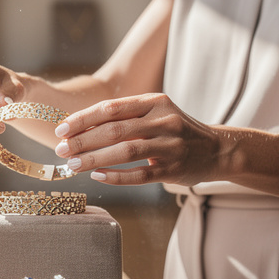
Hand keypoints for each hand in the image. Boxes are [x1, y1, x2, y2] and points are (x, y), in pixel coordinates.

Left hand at [52, 93, 226, 185]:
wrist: (218, 149)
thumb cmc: (176, 130)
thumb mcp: (156, 113)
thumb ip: (126, 117)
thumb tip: (80, 129)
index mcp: (155, 102)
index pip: (111, 108)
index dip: (83, 119)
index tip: (61, 129)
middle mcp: (163, 120)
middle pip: (114, 130)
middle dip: (83, 140)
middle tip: (60, 149)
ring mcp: (170, 146)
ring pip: (125, 152)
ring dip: (94, 159)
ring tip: (72, 165)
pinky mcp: (173, 169)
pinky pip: (140, 175)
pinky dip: (116, 176)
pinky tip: (97, 177)